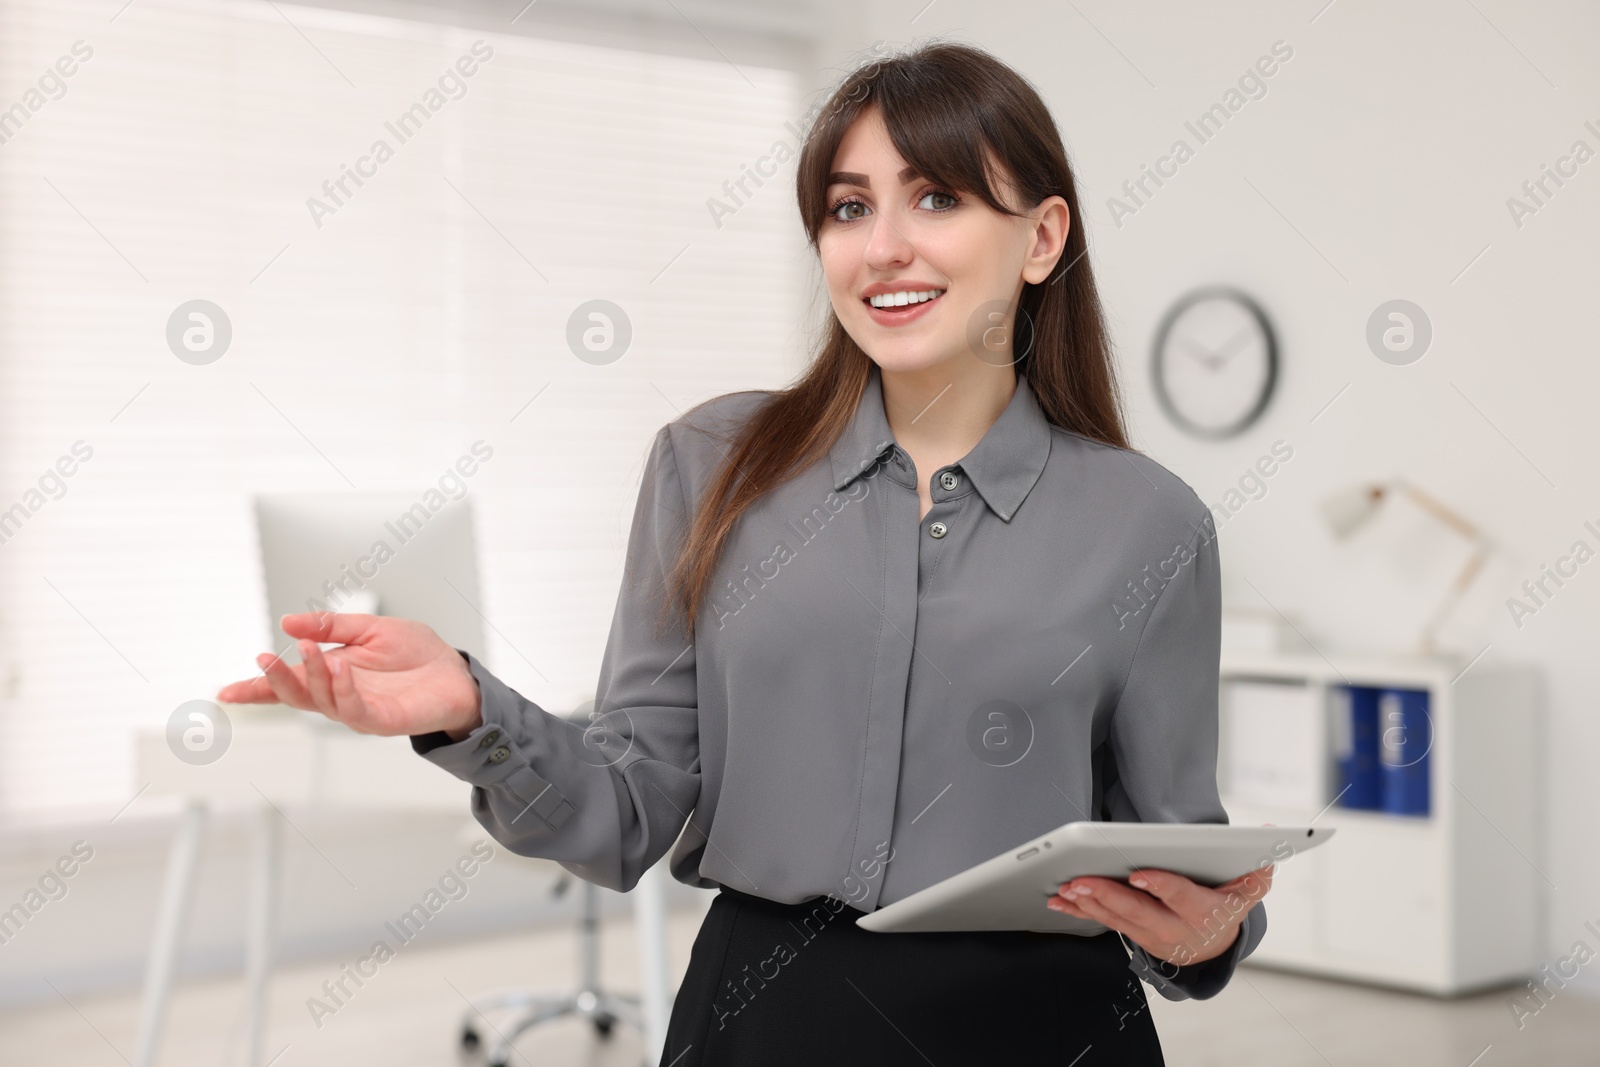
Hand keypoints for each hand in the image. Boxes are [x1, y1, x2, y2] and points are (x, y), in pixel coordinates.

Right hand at [215, 612, 483, 739]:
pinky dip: (343, 689)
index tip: (225, 692)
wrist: (456, 674)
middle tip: (262, 659)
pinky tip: (341, 668)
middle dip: (274, 681)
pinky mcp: (381, 720)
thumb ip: (331, 626)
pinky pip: (354, 709)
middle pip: (295, 696)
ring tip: (307, 648)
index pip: (288, 683)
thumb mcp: (370, 628)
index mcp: (332, 673)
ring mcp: (358, 710)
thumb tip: (289, 621)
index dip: (257, 688)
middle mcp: (339, 694)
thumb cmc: (417, 654)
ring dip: (311, 675)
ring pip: (321, 702)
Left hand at [1046, 864, 1272, 967]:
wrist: (1212, 948)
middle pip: (1139, 912)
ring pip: (1116, 920)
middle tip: (1082, 880)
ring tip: (1066, 888)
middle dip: (1109, 896)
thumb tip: (1271, 835)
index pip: (1181, 898)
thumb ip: (1257, 868)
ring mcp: (1150, 934)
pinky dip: (1080, 912)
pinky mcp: (1132, 933)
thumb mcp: (1248, 891)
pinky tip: (1059, 901)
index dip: (1162, 887)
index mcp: (1203, 912)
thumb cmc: (1226, 907)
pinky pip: (1103, 923)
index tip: (1140, 874)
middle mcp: (1174, 928)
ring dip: (1088, 904)